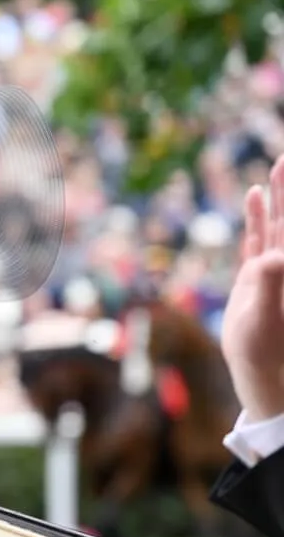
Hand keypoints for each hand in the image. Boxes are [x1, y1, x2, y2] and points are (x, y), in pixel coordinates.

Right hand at [221, 155, 283, 422]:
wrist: (261, 374)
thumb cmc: (264, 351)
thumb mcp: (263, 318)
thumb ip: (267, 284)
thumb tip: (274, 257)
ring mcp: (272, 267)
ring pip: (278, 221)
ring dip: (280, 193)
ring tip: (281, 162)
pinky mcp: (255, 276)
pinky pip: (257, 237)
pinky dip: (257, 216)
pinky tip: (256, 195)